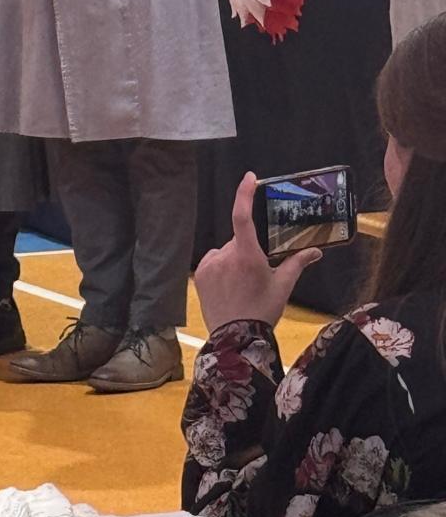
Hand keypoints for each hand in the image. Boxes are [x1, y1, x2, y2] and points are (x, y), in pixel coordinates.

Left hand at [194, 172, 321, 334]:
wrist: (235, 339)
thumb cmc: (262, 311)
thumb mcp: (283, 287)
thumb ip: (297, 264)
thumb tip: (315, 252)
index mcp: (247, 255)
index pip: (243, 216)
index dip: (244, 194)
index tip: (249, 178)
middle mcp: (226, 255)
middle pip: (238, 241)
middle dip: (247, 251)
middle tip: (256, 274)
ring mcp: (210, 264)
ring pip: (225, 252)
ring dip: (233, 261)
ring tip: (241, 286)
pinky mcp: (200, 274)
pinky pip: (213, 261)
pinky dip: (220, 268)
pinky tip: (228, 288)